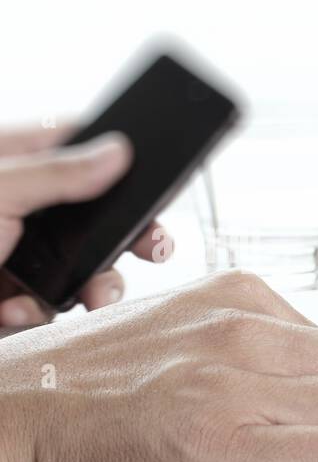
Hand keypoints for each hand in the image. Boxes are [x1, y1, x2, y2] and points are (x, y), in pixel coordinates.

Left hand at [0, 125, 172, 325]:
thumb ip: (57, 174)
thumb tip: (119, 151)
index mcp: (16, 165)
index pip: (79, 147)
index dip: (121, 161)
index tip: (158, 181)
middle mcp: (23, 207)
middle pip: (100, 217)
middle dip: (132, 240)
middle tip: (156, 249)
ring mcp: (20, 253)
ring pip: (85, 270)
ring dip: (94, 290)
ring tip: (93, 303)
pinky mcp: (14, 293)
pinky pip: (49, 306)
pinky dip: (36, 314)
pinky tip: (10, 310)